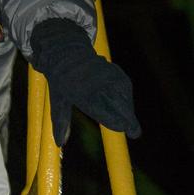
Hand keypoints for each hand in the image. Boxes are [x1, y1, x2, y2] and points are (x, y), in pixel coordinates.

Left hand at [30, 18, 140, 146]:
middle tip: (135, 133)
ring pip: (123, 94)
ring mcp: (107, 75)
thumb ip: (61, 121)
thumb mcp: (58, 100)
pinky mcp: (113, 70)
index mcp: (83, 93)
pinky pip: (124, 85)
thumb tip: (60, 143)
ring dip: (128, 108)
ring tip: (131, 123)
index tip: (124, 129)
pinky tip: (127, 105)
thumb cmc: (61, 78)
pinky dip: (127, 96)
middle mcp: (98, 84)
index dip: (115, 121)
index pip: (103, 111)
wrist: (67, 51)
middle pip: (118, 104)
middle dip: (127, 118)